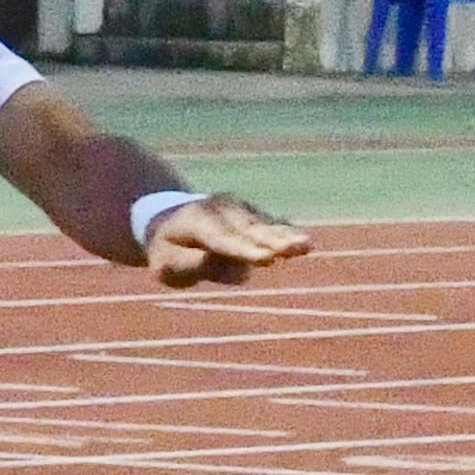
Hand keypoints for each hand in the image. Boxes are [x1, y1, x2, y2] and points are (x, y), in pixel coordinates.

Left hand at [143, 195, 309, 287]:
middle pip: (250, 229)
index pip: (224, 239)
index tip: (267, 258)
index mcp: (195, 221)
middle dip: (274, 241)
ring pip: (263, 226)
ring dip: (286, 236)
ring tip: (308, 245)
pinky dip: (285, 233)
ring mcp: (237, 208)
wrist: (166, 218)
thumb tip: (225, 266)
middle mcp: (220, 209)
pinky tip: (304, 243)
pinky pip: (269, 225)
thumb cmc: (167, 251)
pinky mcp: (250, 213)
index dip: (246, 250)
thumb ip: (191, 266)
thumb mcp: (166, 265)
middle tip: (298, 248)